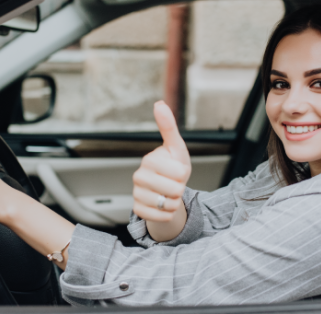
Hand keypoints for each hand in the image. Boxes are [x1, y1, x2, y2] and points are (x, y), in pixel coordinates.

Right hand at [132, 101, 190, 221]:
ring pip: (168, 205)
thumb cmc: (173, 166)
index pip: (178, 172)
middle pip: (175, 190)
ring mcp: (136, 194)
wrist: (167, 190)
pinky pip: (161, 217)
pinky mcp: (137, 210)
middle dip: (181, 189)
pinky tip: (163, 205)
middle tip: (174, 183)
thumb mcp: (176, 147)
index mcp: (149, 160)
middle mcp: (138, 176)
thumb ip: (169, 126)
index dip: (183, 173)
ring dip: (175, 202)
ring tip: (169, 194)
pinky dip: (168, 215)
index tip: (177, 169)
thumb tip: (159, 103)